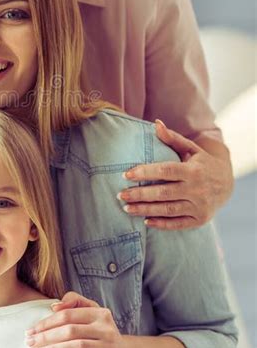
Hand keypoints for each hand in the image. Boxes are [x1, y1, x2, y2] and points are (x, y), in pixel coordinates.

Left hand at [26, 292, 126, 347]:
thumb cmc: (102, 332)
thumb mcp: (93, 313)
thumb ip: (74, 302)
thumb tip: (54, 306)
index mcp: (100, 314)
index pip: (68, 315)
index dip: (48, 322)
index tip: (32, 330)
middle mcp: (105, 329)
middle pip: (71, 330)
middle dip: (47, 337)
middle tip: (30, 343)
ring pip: (77, 347)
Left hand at [118, 119, 232, 229]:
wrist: (227, 184)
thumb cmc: (202, 163)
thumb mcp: (191, 149)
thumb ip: (172, 138)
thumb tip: (156, 123)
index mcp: (193, 170)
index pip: (165, 171)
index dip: (145, 172)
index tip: (125, 174)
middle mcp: (197, 189)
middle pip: (163, 193)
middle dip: (140, 194)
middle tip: (120, 194)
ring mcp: (199, 206)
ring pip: (168, 209)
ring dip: (145, 210)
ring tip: (126, 208)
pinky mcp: (200, 220)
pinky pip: (177, 224)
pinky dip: (161, 224)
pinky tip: (145, 221)